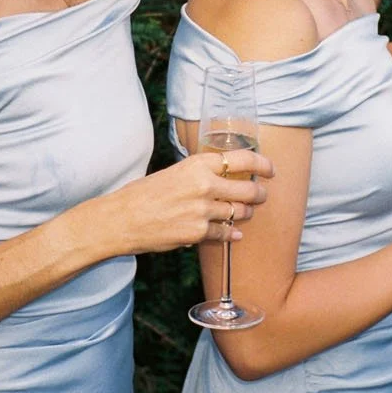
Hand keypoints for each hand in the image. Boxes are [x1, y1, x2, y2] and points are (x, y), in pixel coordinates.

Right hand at [104, 148, 273, 255]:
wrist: (121, 219)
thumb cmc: (144, 193)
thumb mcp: (174, 172)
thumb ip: (200, 174)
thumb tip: (223, 176)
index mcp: (198, 164)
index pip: (242, 158)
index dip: (263, 164)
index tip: (270, 169)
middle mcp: (204, 185)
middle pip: (249, 189)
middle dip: (259, 194)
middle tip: (261, 196)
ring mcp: (202, 211)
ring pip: (239, 212)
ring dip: (244, 213)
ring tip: (243, 213)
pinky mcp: (197, 233)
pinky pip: (225, 233)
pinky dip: (231, 233)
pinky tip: (234, 233)